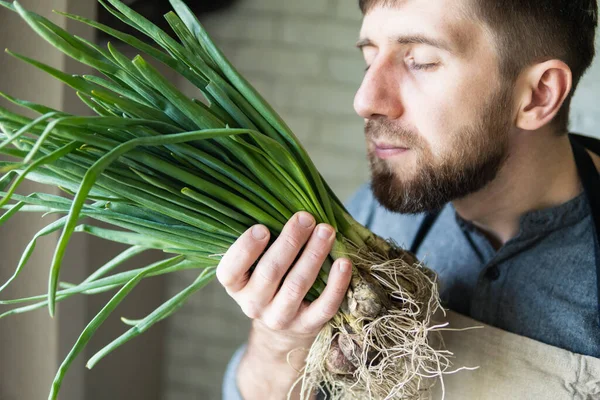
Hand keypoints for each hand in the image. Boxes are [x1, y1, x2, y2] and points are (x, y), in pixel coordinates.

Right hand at [217, 211, 352, 342]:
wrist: (284, 326)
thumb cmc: (269, 279)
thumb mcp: (255, 263)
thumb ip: (263, 240)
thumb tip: (284, 202)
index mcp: (236, 285)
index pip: (230, 271)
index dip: (244, 250)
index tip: (262, 228)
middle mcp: (253, 304)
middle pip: (270, 272)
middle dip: (290, 242)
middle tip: (306, 218)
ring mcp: (280, 317)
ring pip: (297, 285)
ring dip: (314, 255)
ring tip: (327, 230)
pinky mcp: (307, 325)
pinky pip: (324, 306)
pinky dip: (336, 284)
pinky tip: (344, 262)